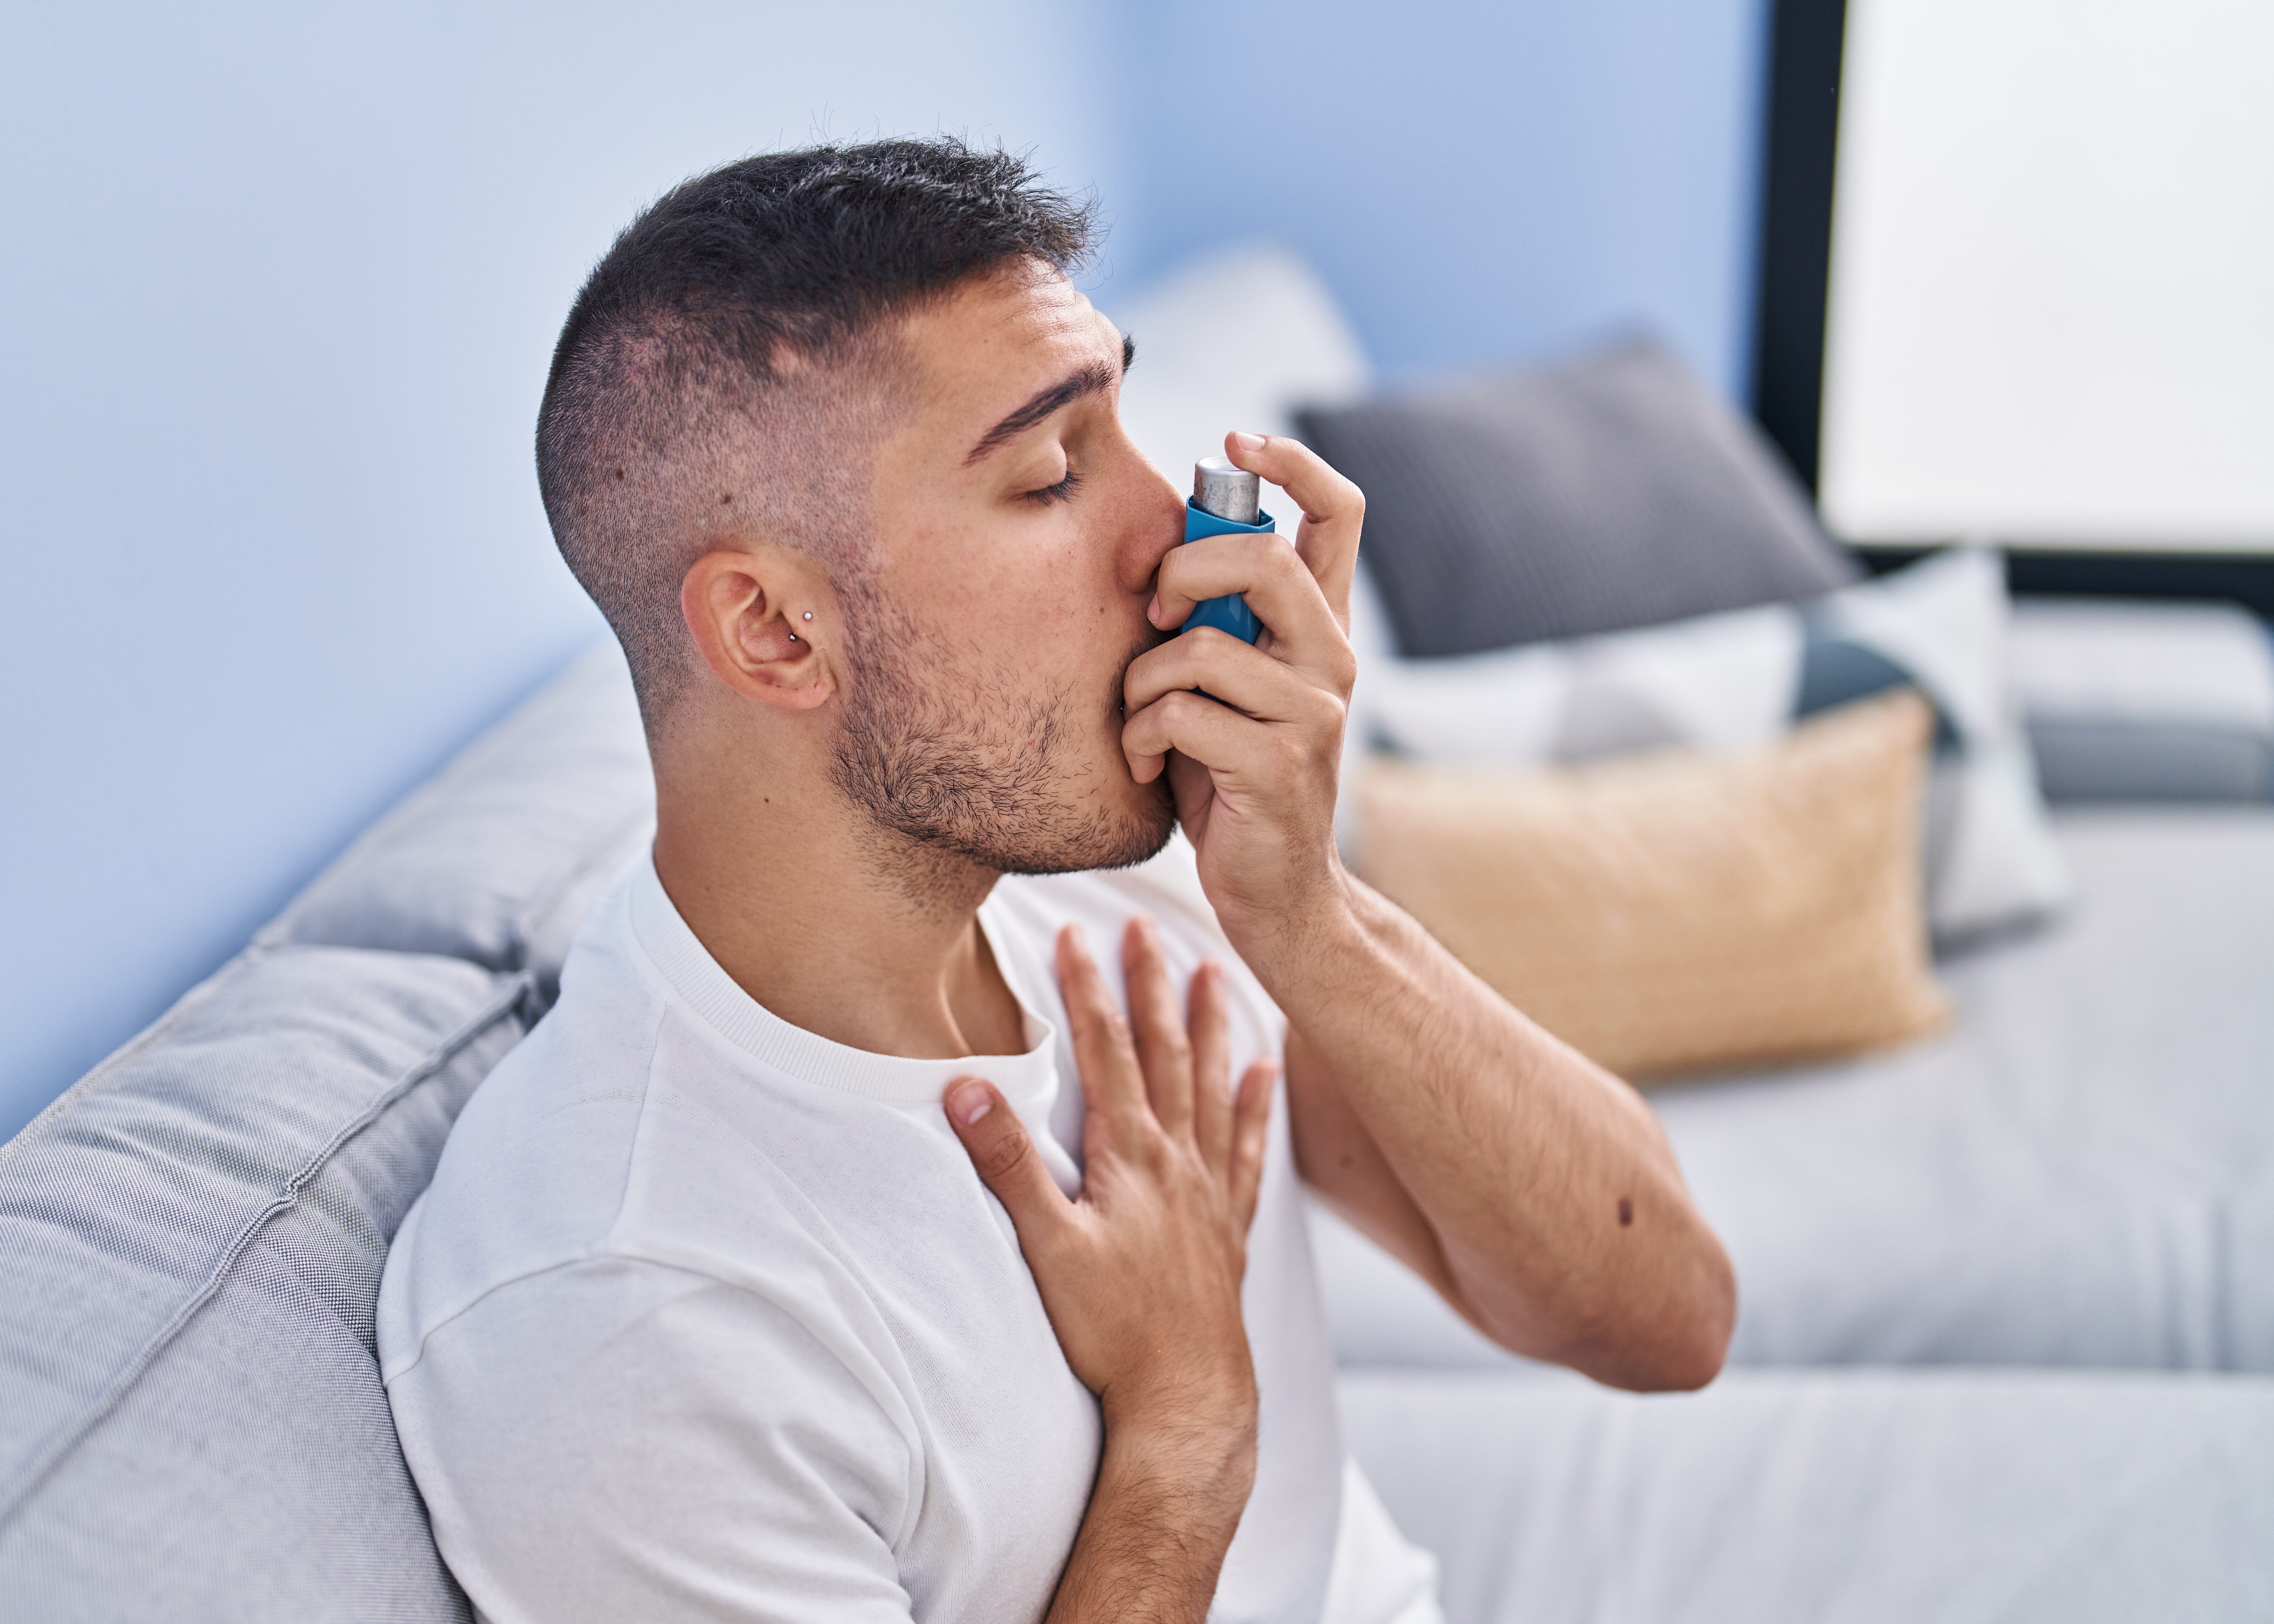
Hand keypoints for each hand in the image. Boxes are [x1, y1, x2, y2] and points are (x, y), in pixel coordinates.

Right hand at [945, 918, 1274, 1431]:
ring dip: (1211, 1025)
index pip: (1106, 1050)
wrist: (1186, 1399)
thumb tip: (967, 1088)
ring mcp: (1209, 1191)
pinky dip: (1255, 1105)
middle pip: (1164, 1051)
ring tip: (1217, 971)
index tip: (1077, 931)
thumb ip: (1008, 1165)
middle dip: (1151, 984)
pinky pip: (1246, 1149)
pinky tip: (1266, 1071)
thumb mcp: (1046, 1245)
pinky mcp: (1228, 1227)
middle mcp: (1177, 1160)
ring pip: (1212, 1085)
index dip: (1089, 988)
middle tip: (1148, 925)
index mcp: (1131, 1156)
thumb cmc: (1112, 1331)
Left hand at [1121, 430, 1363, 950]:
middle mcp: (1331, 659)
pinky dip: (1138, 735)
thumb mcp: (1225, 686)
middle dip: (1182, 569)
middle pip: (1260, 557)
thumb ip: (1215, 621)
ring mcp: (1312, 713)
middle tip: (1154, 613)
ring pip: (1198, 647)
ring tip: (1137, 720)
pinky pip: (1179, 713)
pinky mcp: (1278, 765)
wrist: (1275, 894)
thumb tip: (1162, 550)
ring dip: (1140, 682)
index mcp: (1322, 628)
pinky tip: (1142, 764)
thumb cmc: (1229, 780)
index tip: (1236, 441)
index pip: (1340, 513)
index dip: (1293, 461)